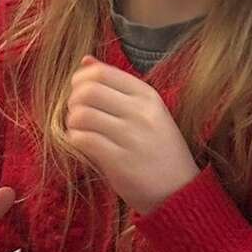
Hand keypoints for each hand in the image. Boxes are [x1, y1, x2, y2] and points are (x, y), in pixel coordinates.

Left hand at [65, 59, 197, 214]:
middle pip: (87, 91)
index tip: (80, 93)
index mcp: (147, 95)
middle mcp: (140, 112)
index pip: (101, 73)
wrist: (179, 191)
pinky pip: (83, 140)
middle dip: (72, 101)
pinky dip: (75, 140)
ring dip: (72, 122)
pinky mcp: (120, 162)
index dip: (80, 80)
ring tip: (79, 130)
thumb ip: (116, 86)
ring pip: (82, 115)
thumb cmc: (159, 149)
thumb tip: (85, 60)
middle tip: (76, 113)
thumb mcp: (147, 111)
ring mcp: (131, 137)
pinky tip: (82, 145)